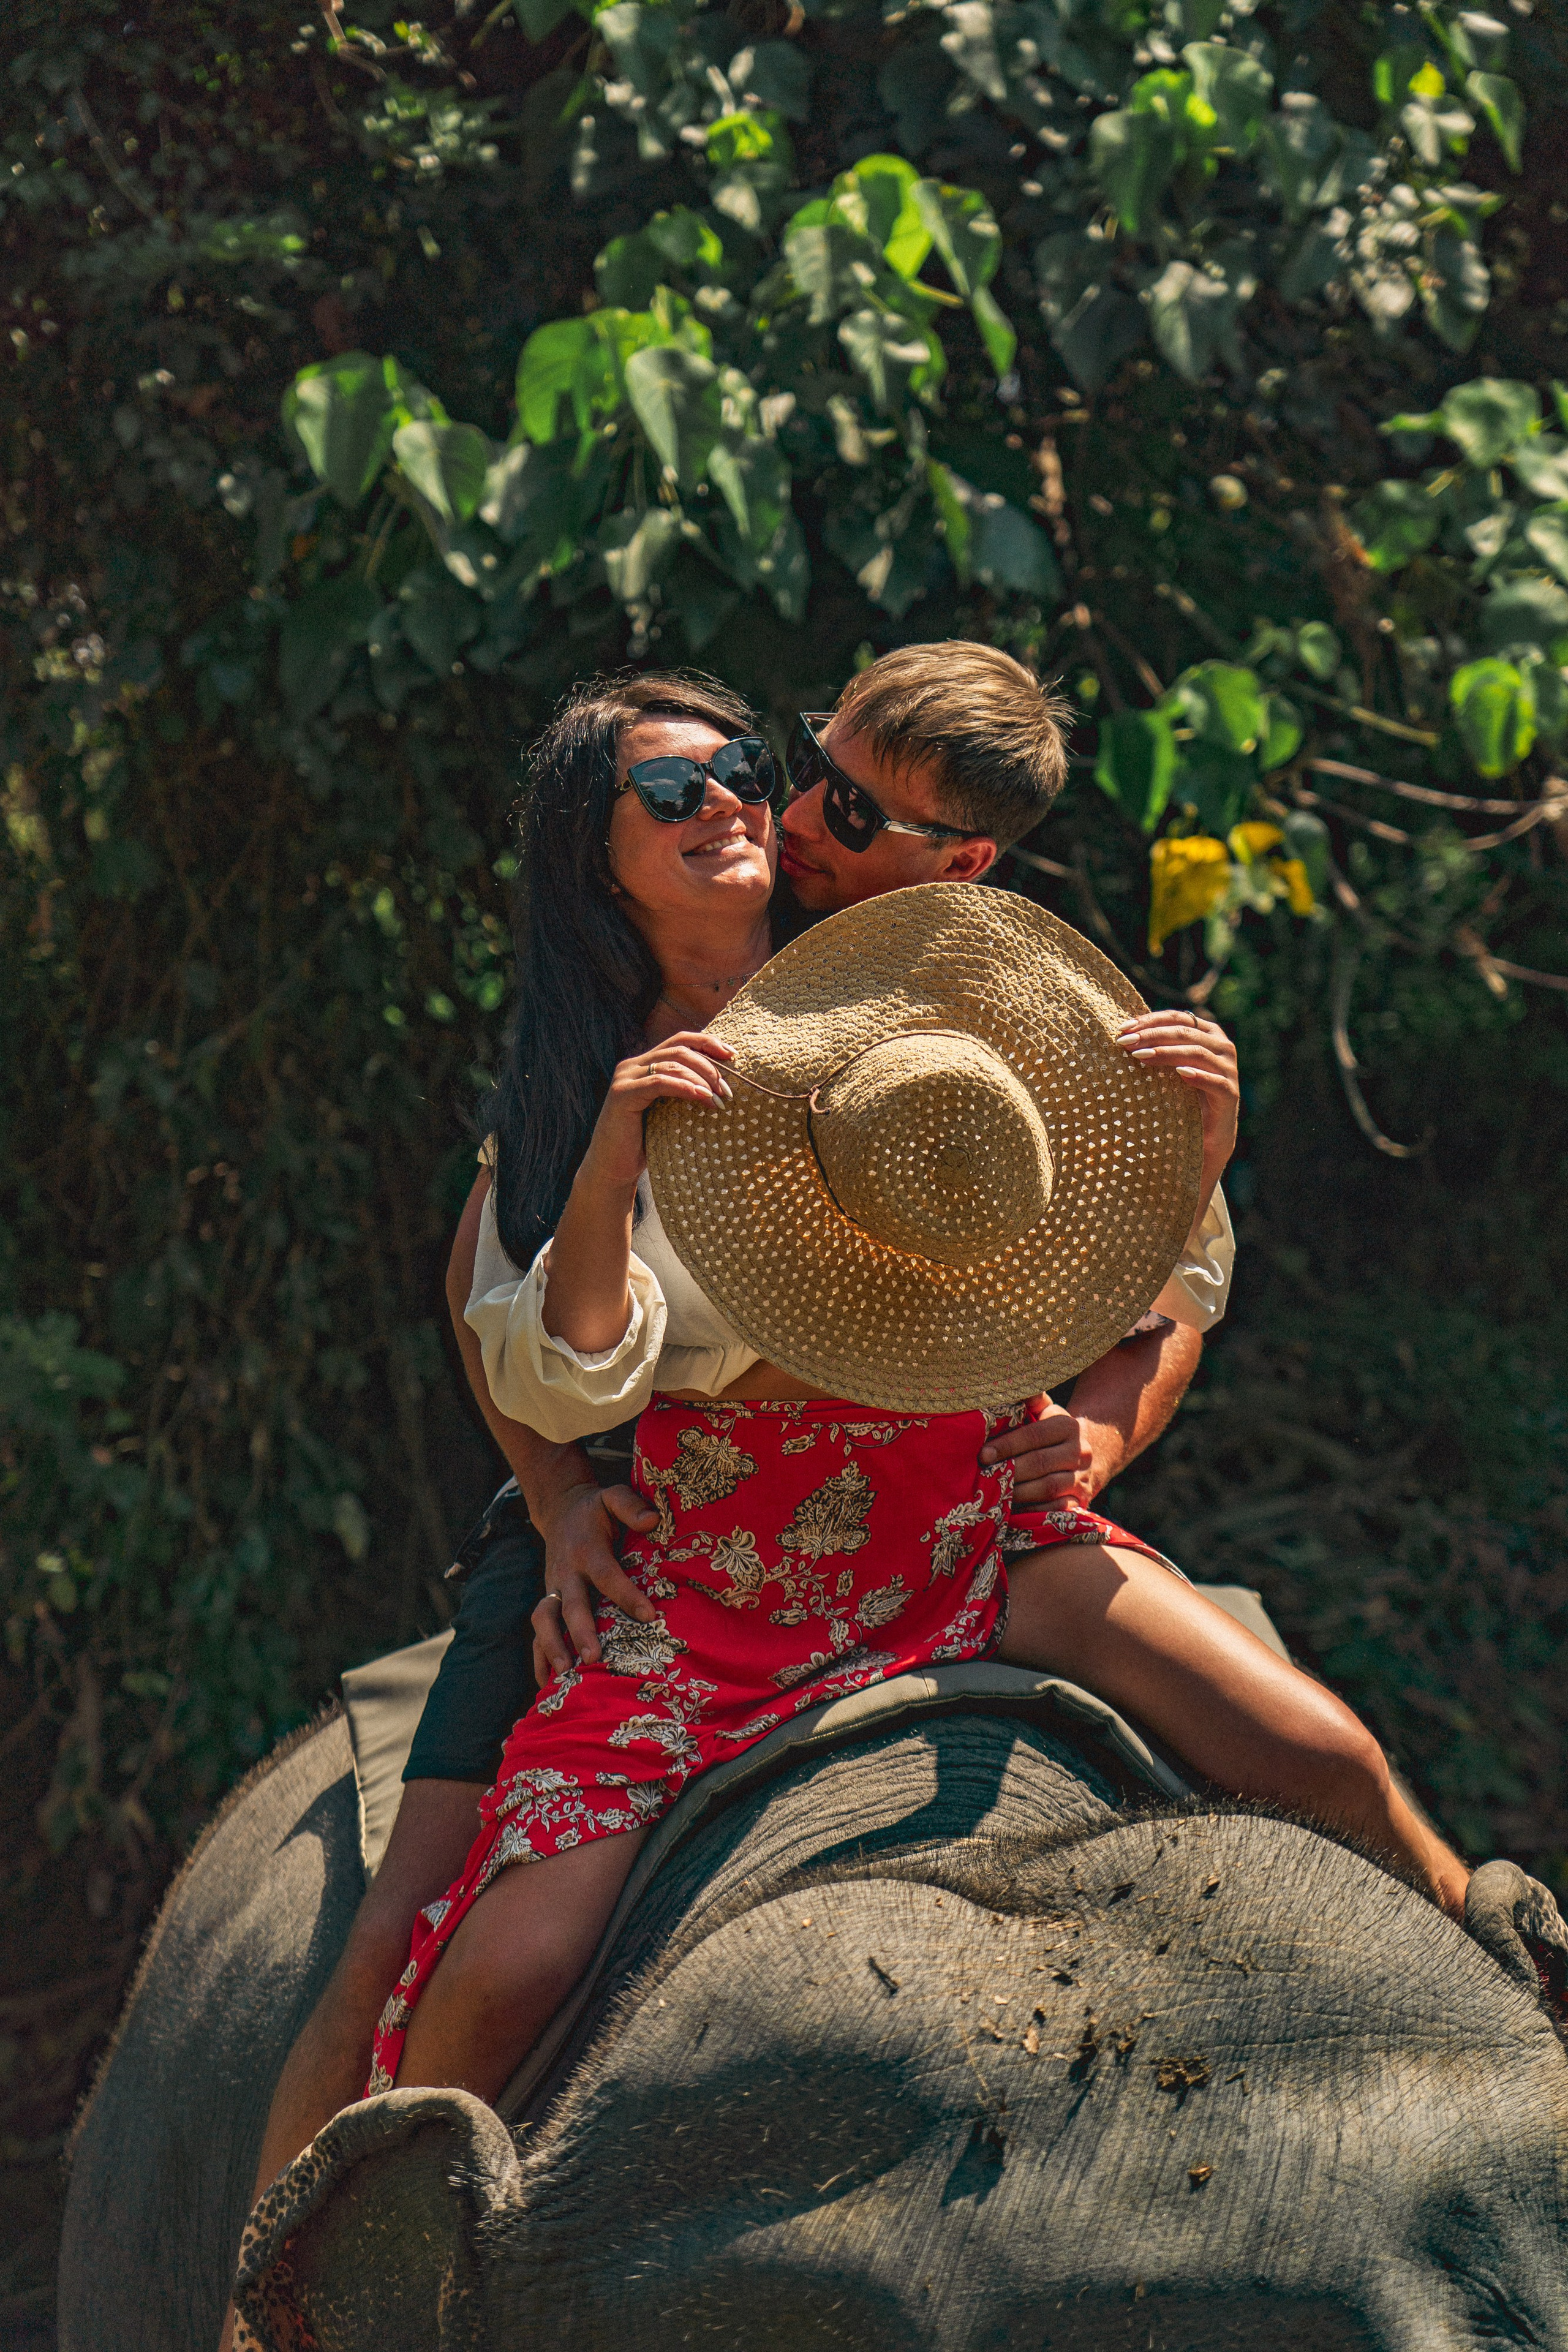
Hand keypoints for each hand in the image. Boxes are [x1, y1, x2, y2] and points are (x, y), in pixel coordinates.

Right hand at [530, 1481, 658, 1683]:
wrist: (561, 1512)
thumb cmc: (596, 1510)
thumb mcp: (613, 1496)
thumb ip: (630, 1505)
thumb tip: (652, 1520)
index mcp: (586, 1549)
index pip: (607, 1574)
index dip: (626, 1594)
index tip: (649, 1615)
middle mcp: (566, 1573)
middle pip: (570, 1605)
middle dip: (581, 1632)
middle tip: (594, 1657)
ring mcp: (553, 1590)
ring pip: (544, 1620)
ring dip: (552, 1648)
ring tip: (566, 1675)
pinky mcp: (548, 1602)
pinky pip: (538, 1632)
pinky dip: (540, 1658)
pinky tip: (547, 1684)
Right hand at [577, 1031, 734, 1197]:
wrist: (613, 1168)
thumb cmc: (645, 1143)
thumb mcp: (670, 1112)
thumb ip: (685, 1092)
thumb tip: (723, 1085)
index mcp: (644, 1064)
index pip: (680, 1040)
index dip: (707, 1042)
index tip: (733, 1056)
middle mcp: (633, 1065)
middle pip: (679, 1048)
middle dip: (709, 1065)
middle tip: (727, 1089)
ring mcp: (625, 1077)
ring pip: (672, 1064)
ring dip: (701, 1079)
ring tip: (719, 1098)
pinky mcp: (622, 1094)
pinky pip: (659, 1083)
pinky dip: (684, 1088)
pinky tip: (702, 1097)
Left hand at [981, 1398, 1109, 1506]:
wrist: (1090, 1456)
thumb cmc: (1052, 1432)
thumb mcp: (1045, 1411)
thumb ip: (1029, 1399)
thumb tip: (1010, 1385)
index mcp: (1068, 1426)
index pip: (1034, 1435)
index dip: (1007, 1445)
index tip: (982, 1454)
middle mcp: (1080, 1452)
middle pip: (1040, 1463)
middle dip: (1009, 1470)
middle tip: (984, 1476)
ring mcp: (1082, 1479)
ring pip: (1048, 1488)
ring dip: (1018, 1492)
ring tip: (995, 1493)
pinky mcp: (1081, 1502)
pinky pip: (1056, 1510)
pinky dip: (1033, 1511)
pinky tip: (1013, 1510)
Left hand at [1116, 1008, 1237, 1215]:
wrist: (1196, 1149)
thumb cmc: (1173, 1106)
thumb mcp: (1161, 1074)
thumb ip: (1153, 1049)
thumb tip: (1118, 1031)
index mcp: (1206, 1037)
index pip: (1180, 1018)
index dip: (1152, 1019)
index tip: (1123, 1027)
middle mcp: (1222, 1051)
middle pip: (1188, 1032)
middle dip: (1153, 1034)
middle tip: (1125, 1043)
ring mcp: (1229, 1075)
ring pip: (1201, 1053)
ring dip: (1168, 1051)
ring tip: (1141, 1057)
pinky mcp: (1230, 1101)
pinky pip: (1219, 1084)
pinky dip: (1199, 1076)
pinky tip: (1179, 1075)